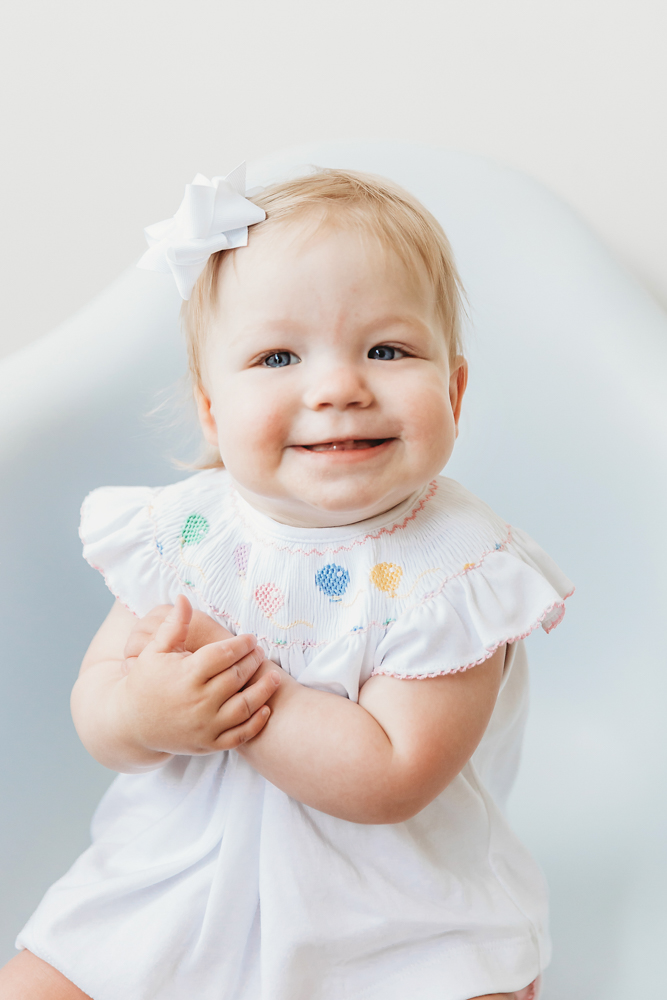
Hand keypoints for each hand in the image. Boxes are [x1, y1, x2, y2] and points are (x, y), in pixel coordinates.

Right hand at [118, 595, 280, 754]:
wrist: (131, 724)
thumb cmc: (145, 682)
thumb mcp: (154, 651)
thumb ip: (174, 625)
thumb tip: (184, 598)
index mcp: (186, 675)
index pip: (223, 654)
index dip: (241, 644)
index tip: (250, 638)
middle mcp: (198, 701)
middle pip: (237, 677)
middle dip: (253, 662)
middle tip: (261, 653)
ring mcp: (205, 726)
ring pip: (245, 706)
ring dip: (263, 690)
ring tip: (274, 677)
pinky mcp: (208, 744)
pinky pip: (240, 735)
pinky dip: (256, 723)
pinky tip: (265, 708)